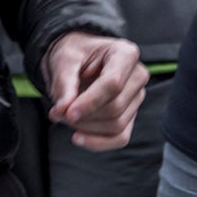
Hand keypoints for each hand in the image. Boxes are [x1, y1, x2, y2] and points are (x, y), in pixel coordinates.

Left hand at [41, 30, 148, 150]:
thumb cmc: (73, 55)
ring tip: (65, 116)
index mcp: (125, 54)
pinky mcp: (130, 115)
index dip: (90, 102)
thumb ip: (64, 84)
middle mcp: (137, 76)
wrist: (76, 60)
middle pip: (115, 107)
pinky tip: (78, 138)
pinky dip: (98, 142)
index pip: (113, 84)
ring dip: (86, 128)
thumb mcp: (64, 61)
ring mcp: (137, 97)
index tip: (66, 113)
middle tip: (58, 112)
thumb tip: (63, 110)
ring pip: (116, 125)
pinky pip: (120, 138)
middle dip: (84, 116)